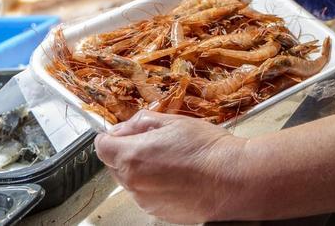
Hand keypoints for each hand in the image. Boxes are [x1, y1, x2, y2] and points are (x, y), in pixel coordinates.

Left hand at [95, 111, 247, 223]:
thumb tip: (125, 128)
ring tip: (172, 160)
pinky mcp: (157, 212)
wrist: (232, 179)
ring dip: (142, 169)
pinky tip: (178, 176)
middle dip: (128, 152)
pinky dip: (155, 185)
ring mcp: (145, 200)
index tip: (126, 133)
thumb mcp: (174, 122)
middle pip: (115, 164)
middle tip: (156, 142)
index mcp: (132, 156)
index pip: (102, 145)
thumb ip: (141, 123)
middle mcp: (133, 182)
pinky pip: (146, 195)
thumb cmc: (208, 150)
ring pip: (131, 180)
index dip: (114, 135)